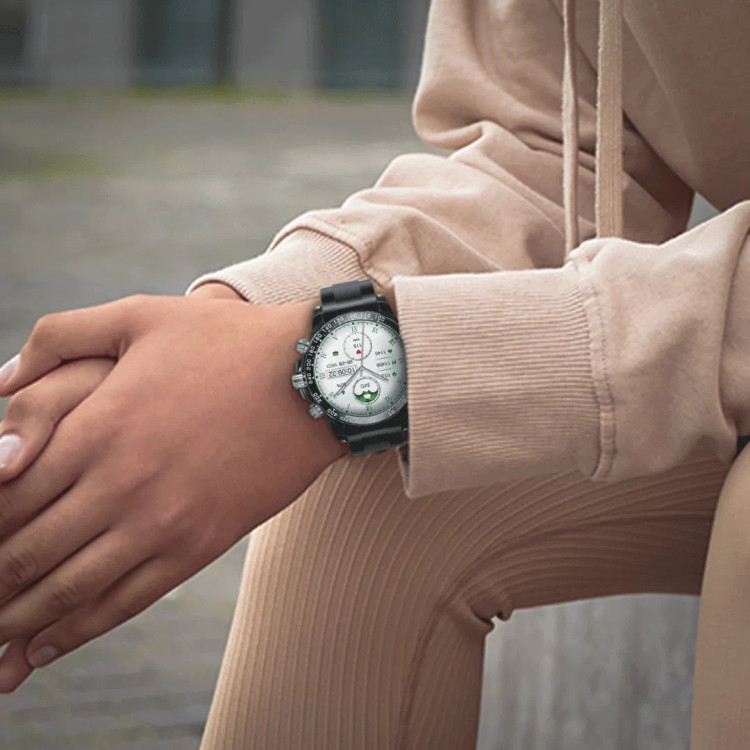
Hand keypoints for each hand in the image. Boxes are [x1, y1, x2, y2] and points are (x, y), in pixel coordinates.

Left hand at [0, 288, 346, 691]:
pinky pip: (124, 602)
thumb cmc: (227, 342)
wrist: (313, 379)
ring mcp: (162, 522)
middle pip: (25, 552)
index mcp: (98, 425)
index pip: (6, 495)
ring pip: (67, 589)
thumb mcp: (138, 315)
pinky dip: (76, 632)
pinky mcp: (199, 545)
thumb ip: (58, 337)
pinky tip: (44, 647)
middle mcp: (121, 484)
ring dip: (17, 619)